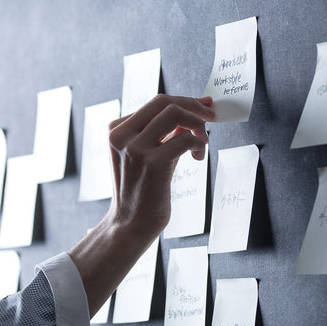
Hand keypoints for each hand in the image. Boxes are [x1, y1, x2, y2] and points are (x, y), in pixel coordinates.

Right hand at [106, 94, 213, 239]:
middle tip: (210, 116)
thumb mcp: (146, 154)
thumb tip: (193, 110)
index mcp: (116, 130)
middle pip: (165, 101)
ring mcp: (135, 148)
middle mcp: (122, 135)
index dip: (184, 101)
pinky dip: (198, 144)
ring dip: (197, 124)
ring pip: (175, 114)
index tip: (202, 106)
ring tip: (201, 142)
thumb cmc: (142, 190)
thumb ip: (163, 132)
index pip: (155, 102)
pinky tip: (197, 157)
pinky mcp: (152, 163)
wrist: (130, 224)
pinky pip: (185, 138)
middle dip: (193, 106)